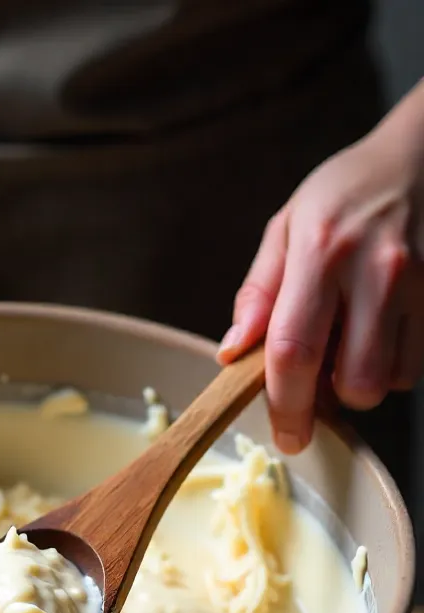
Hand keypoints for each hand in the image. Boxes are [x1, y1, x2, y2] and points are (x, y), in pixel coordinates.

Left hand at [219, 121, 423, 453]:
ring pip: (393, 380)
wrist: (421, 153)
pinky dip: (396, 361)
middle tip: (320, 376)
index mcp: (321, 252)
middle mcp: (377, 270)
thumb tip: (232, 352)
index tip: (286, 435)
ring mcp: (422, 283)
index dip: (286, 405)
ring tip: (354, 339)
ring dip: (367, 378)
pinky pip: (418, 364)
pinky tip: (384, 328)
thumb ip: (259, 294)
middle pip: (356, 382)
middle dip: (334, 397)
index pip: (296, 351)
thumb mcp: (287, 227)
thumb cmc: (345, 193)